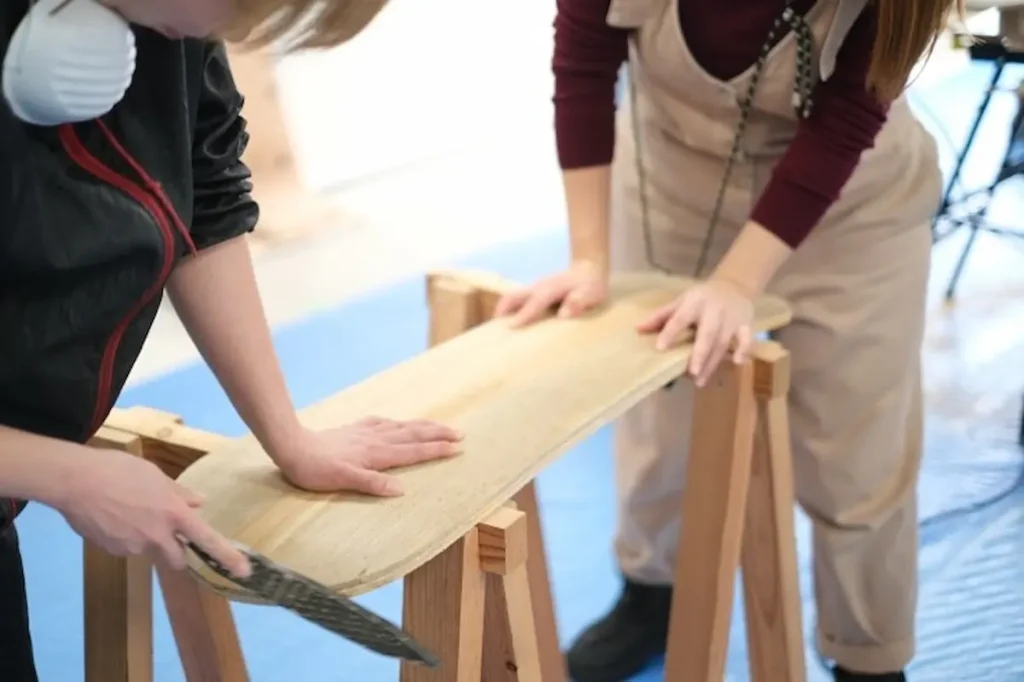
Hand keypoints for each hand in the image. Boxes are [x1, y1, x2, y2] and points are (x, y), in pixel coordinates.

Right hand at [57, 448, 249, 576]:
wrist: (76, 481)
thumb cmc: (118, 470)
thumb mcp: (154, 475)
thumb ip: (178, 493)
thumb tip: (198, 503)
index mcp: (173, 514)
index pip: (207, 539)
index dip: (227, 557)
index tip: (244, 572)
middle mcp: (157, 536)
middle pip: (176, 558)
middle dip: (175, 552)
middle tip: (165, 533)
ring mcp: (134, 546)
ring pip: (147, 549)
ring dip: (145, 538)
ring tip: (126, 511)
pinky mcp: (113, 550)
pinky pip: (126, 547)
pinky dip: (123, 536)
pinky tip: (110, 517)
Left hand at [274, 418, 463, 495]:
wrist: (292, 447)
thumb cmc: (316, 469)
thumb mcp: (343, 481)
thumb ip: (372, 484)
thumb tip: (401, 489)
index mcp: (377, 454)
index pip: (413, 451)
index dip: (436, 449)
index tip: (457, 447)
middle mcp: (375, 440)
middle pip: (413, 434)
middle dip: (437, 434)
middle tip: (460, 433)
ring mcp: (365, 432)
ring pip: (401, 426)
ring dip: (422, 426)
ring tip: (439, 425)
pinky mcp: (354, 430)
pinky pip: (382, 423)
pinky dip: (396, 422)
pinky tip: (396, 423)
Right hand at [494, 260, 608, 326]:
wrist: (588, 268)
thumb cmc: (591, 285)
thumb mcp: (591, 293)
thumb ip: (579, 302)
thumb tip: (563, 314)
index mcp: (551, 289)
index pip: (534, 303)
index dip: (522, 315)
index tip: (510, 326)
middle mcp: (538, 287)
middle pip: (513, 295)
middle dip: (502, 310)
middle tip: (493, 330)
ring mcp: (535, 288)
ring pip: (513, 296)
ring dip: (503, 311)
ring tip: (497, 331)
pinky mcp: (534, 292)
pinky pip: (518, 299)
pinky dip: (510, 310)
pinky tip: (510, 324)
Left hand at [636, 278, 755, 386]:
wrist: (734, 286)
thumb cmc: (701, 298)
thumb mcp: (680, 302)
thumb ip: (660, 316)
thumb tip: (637, 329)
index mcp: (694, 303)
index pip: (680, 318)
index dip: (670, 332)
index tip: (660, 348)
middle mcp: (713, 311)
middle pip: (707, 334)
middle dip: (700, 353)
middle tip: (691, 372)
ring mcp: (732, 318)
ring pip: (723, 342)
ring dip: (712, 362)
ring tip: (700, 381)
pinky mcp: (746, 324)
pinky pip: (747, 339)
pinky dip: (744, 350)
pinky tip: (736, 363)